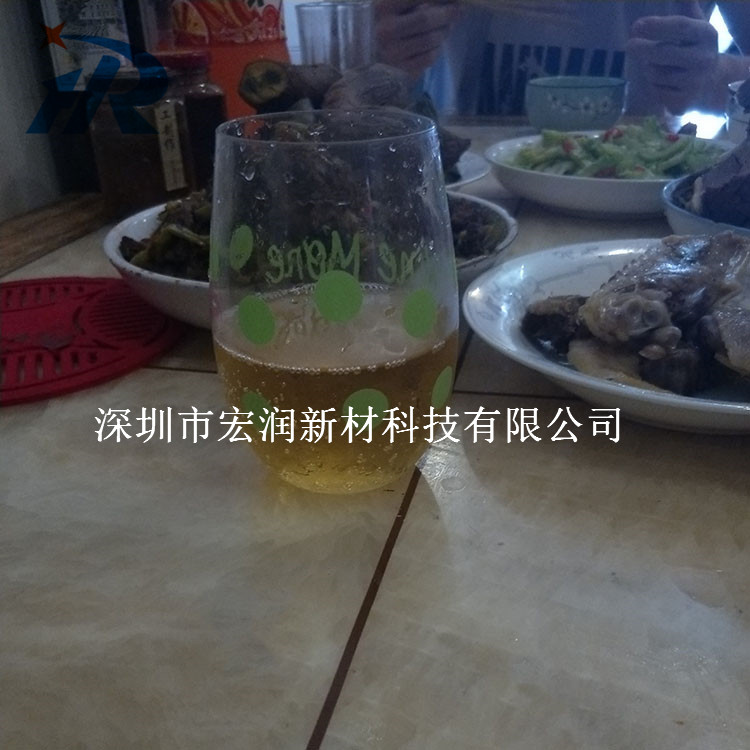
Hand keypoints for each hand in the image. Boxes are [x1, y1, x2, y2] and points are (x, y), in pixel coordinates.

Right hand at [375, 0, 460, 80]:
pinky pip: (429, 58)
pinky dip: (436, 49)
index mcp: (382, 8)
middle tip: (458, 11)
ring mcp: (394, 54)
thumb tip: (444, 1)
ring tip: (446, 28)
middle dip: (448, 13)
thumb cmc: (374, 29)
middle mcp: (386, 31)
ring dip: (444, 32)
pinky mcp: (402, 72)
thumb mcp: (385, 9)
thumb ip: (409, 4)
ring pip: (431, 39)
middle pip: (427, 18)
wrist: (358, 63)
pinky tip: (434, 45)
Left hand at [627, 0, 717, 114]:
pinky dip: (653, 86)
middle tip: (629, 45)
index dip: (656, 25)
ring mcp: (694, 82)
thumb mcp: (694, 28)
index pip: (679, 27)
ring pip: (656, 73)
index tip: (636, 26)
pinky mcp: (683, 101)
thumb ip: (685, 10)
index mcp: (706, 35)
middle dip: (643, 49)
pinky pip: (656, 91)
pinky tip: (662, 82)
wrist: (713, 80)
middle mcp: (703, 58)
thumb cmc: (695, 49)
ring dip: (649, 68)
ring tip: (656, 65)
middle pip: (664, 53)